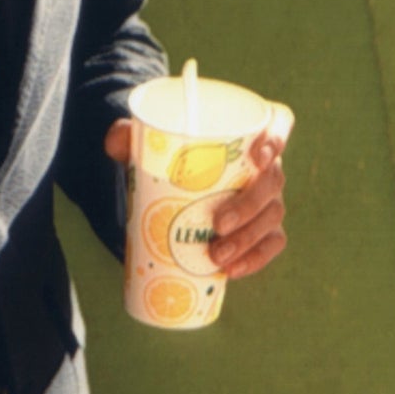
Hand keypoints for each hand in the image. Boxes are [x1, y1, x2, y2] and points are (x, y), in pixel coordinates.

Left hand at [104, 111, 290, 279]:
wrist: (173, 183)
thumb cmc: (168, 153)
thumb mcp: (147, 140)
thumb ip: (129, 136)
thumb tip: (115, 144)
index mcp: (249, 130)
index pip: (279, 123)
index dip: (276, 138)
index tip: (257, 156)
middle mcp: (267, 163)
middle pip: (274, 180)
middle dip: (250, 205)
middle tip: (218, 224)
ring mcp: (268, 197)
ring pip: (273, 215)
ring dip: (248, 238)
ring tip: (216, 255)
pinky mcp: (263, 227)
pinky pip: (272, 243)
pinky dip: (255, 259)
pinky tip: (231, 270)